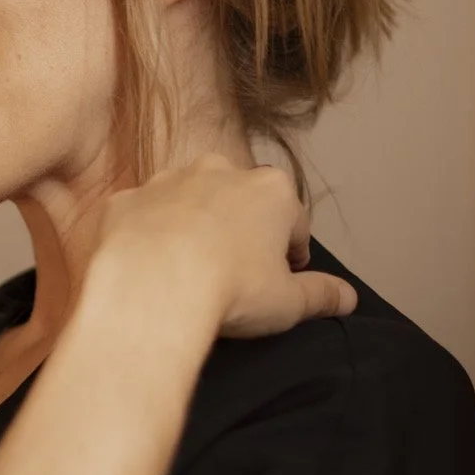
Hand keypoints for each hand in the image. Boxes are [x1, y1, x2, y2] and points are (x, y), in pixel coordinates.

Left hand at [93, 152, 358, 339]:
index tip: (283, 276)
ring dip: (191, 226)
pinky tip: (146, 268)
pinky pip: (141, 216)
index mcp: (271, 191)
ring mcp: (168, 181)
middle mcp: (220, 171)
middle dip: (241, 229)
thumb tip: (348, 298)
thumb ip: (322, 296)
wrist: (151, 287)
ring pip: (187, 200)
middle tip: (235, 274)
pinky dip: (145, 236)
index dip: (291, 251)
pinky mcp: (126, 200)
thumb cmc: (230, 291)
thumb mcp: (289, 302)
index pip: (293, 221)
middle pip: (239, 201)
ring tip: (188, 271)